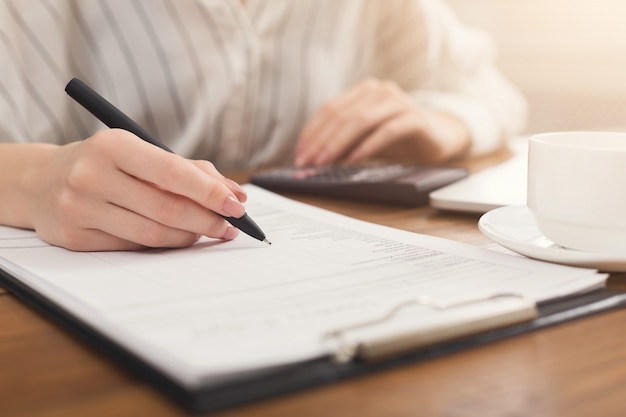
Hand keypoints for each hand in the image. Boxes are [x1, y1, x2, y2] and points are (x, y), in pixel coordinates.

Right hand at [18, 129, 246, 250]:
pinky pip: (133, 247)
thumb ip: (189, 169)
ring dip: (190, 236)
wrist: (40, 181)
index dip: (210, 192)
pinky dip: (163, 244)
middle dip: (207, 220)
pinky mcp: (74, 237)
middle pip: (166, 208)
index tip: (236, 205)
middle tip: (231, 225)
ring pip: (152, 233)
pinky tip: (177, 237)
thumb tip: (234, 194)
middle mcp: (92, 175)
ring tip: (209, 232)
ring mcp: (79, 208)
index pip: (172, 172)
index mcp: (112, 145)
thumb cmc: (105, 163)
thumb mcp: (140, 152)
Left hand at [294, 78, 470, 166]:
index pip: (329, 109)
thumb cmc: (397, 137)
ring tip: (326, 163)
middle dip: (321, 141)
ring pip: (361, 120)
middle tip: (308, 162)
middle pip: (342, 115)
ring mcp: (398, 102)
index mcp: (363, 91)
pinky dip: (368, 146)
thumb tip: (312, 158)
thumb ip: (342, 142)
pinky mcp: (415, 118)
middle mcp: (380, 91)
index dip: (311, 133)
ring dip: (339, 144)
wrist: (438, 137)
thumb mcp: (364, 139)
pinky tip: (355, 159)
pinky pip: (387, 131)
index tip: (299, 154)